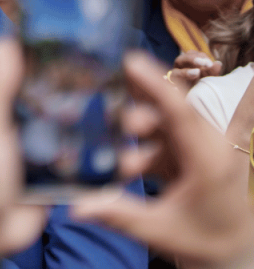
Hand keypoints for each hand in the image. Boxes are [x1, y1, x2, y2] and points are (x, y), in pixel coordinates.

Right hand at [73, 52, 253, 268]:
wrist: (233, 249)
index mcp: (209, 160)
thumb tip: (76, 207)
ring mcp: (205, 145)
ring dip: (142, 131)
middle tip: (122, 127)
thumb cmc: (202, 240)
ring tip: (125, 165)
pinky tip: (154, 139)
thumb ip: (118, 214)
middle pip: (172, 110)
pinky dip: (163, 130)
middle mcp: (212, 144)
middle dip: (141, 113)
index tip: (130, 61)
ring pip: (168, 120)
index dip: (155, 85)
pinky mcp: (196, 149)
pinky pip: (173, 130)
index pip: (180, 113)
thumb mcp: (158, 229)